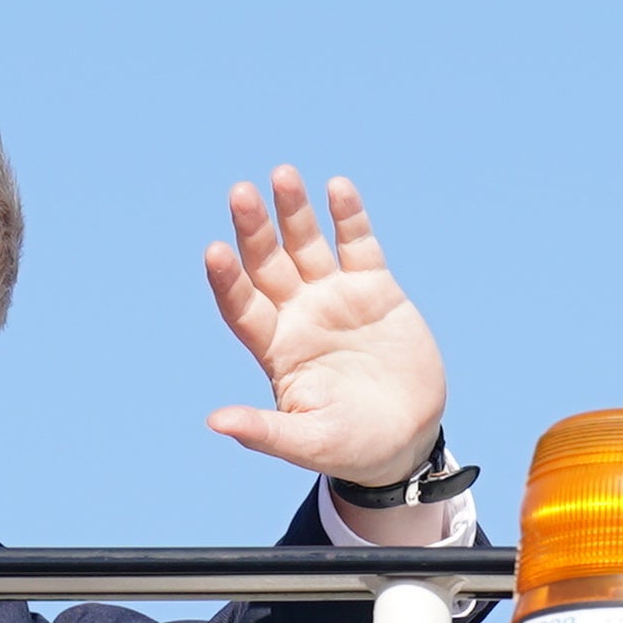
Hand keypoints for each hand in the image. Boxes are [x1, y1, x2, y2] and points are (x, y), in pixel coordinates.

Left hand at [201, 168, 449, 492]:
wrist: (407, 438)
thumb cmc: (350, 447)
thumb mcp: (308, 443)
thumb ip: (265, 431)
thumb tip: (215, 423)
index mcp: (276, 348)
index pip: (242, 306)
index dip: (228, 280)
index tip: (214, 251)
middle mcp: (298, 315)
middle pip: (267, 264)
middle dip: (254, 230)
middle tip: (240, 194)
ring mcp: (335, 297)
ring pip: (307, 244)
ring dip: (294, 211)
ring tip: (283, 175)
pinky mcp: (375, 289)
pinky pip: (358, 245)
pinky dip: (348, 217)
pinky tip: (337, 188)